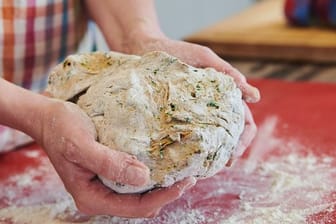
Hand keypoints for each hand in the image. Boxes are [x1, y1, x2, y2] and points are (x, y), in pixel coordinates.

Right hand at [36, 99, 195, 217]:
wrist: (49, 119)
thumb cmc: (61, 129)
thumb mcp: (82, 145)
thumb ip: (109, 163)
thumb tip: (144, 178)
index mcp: (91, 197)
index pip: (136, 207)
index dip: (163, 196)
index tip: (185, 181)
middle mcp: (99, 196)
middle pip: (141, 204)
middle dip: (166, 193)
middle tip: (189, 177)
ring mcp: (104, 186)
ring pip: (139, 194)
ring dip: (161, 185)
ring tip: (181, 172)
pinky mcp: (108, 174)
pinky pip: (134, 181)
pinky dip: (151, 175)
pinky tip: (163, 163)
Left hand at [123, 36, 259, 159]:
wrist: (145, 49)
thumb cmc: (177, 52)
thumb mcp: (204, 58)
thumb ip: (228, 73)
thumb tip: (254, 96)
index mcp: (224, 96)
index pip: (244, 121)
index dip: (244, 138)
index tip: (235, 151)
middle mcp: (211, 108)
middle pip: (230, 136)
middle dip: (230, 152)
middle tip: (222, 164)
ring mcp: (192, 114)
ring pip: (210, 140)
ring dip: (212, 155)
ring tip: (206, 168)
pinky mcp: (173, 117)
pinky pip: (185, 136)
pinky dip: (190, 149)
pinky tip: (187, 159)